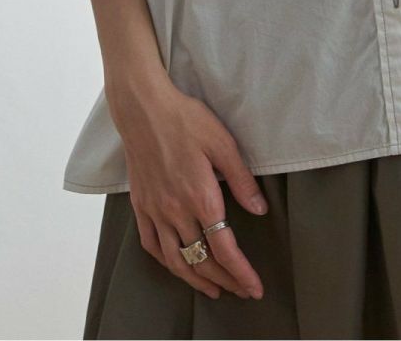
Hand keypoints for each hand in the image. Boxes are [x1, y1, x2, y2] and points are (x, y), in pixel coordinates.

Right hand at [111, 82, 266, 302]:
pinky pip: (151, 245)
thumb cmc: (186, 120)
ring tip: (213, 289)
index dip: (241, 273)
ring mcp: (155, 211)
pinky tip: (177, 265)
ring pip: (175, 260)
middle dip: (224, 280)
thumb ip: (242, 180)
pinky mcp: (141, 206)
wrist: (144, 109)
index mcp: (201, 198)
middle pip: (202, 260)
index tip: (254, 288)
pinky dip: (166, 262)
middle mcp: (176, 212)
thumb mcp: (223, 143)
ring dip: (196, 279)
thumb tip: (260, 210)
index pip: (225, 249)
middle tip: (241, 290)